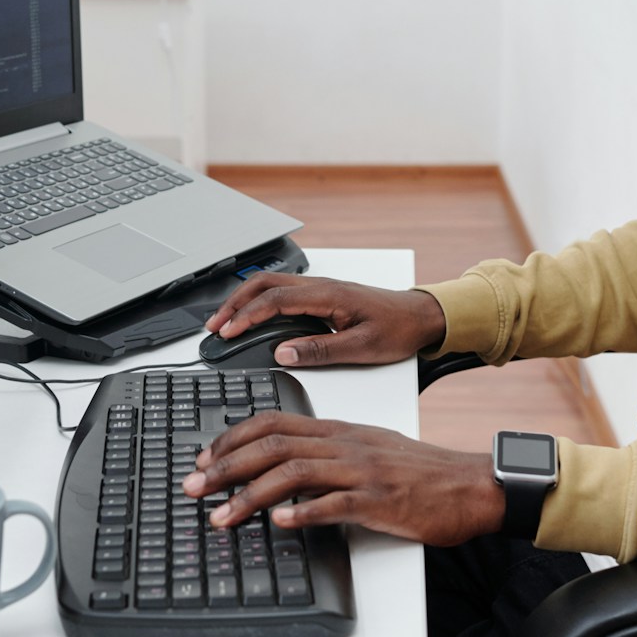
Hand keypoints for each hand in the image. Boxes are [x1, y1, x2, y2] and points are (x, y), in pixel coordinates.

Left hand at [181, 413, 503, 546]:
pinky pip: (334, 504)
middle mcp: (344, 444)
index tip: (204, 458)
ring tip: (223, 515)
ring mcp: (360, 470)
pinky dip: (303, 513)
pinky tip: (280, 524)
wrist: (469, 485)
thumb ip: (326, 453)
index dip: (232, 438)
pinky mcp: (378, 500)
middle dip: (225, 466)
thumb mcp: (367, 448)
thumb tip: (283, 466)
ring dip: (250, 495)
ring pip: (293, 473)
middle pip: (272, 445)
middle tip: (194, 486)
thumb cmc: (419, 470)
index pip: (273, 422)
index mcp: (338, 430)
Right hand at [203, 273, 446, 366]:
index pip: (274, 299)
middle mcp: (320, 286)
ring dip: (243, 300)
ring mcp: (320, 288)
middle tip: (213, 327)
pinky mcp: (322, 295)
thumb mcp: (362, 348)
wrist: (422, 317)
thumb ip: (320, 351)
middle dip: (234, 303)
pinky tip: (252, 317)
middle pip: (263, 283)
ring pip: (270, 284)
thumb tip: (283, 353)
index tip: (227, 332)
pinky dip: (259, 301)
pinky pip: (281, 291)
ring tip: (224, 322)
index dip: (246, 316)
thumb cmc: (399, 330)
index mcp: (328, 295)